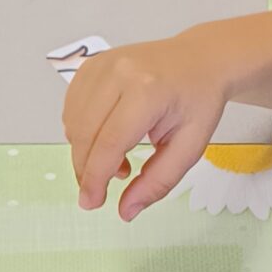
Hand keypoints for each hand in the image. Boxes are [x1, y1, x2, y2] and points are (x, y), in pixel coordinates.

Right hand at [63, 30, 233, 219]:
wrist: (200, 59)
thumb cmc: (198, 101)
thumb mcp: (190, 147)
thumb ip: (158, 182)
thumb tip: (126, 211)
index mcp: (148, 91)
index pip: (109, 143)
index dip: (95, 179)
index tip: (91, 202)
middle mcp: (119, 72)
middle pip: (85, 135)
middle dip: (86, 171)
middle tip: (100, 191)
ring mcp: (101, 65)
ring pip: (73, 124)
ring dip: (86, 152)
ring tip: (120, 159)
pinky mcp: (91, 65)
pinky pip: (72, 109)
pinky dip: (82, 132)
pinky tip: (107, 137)